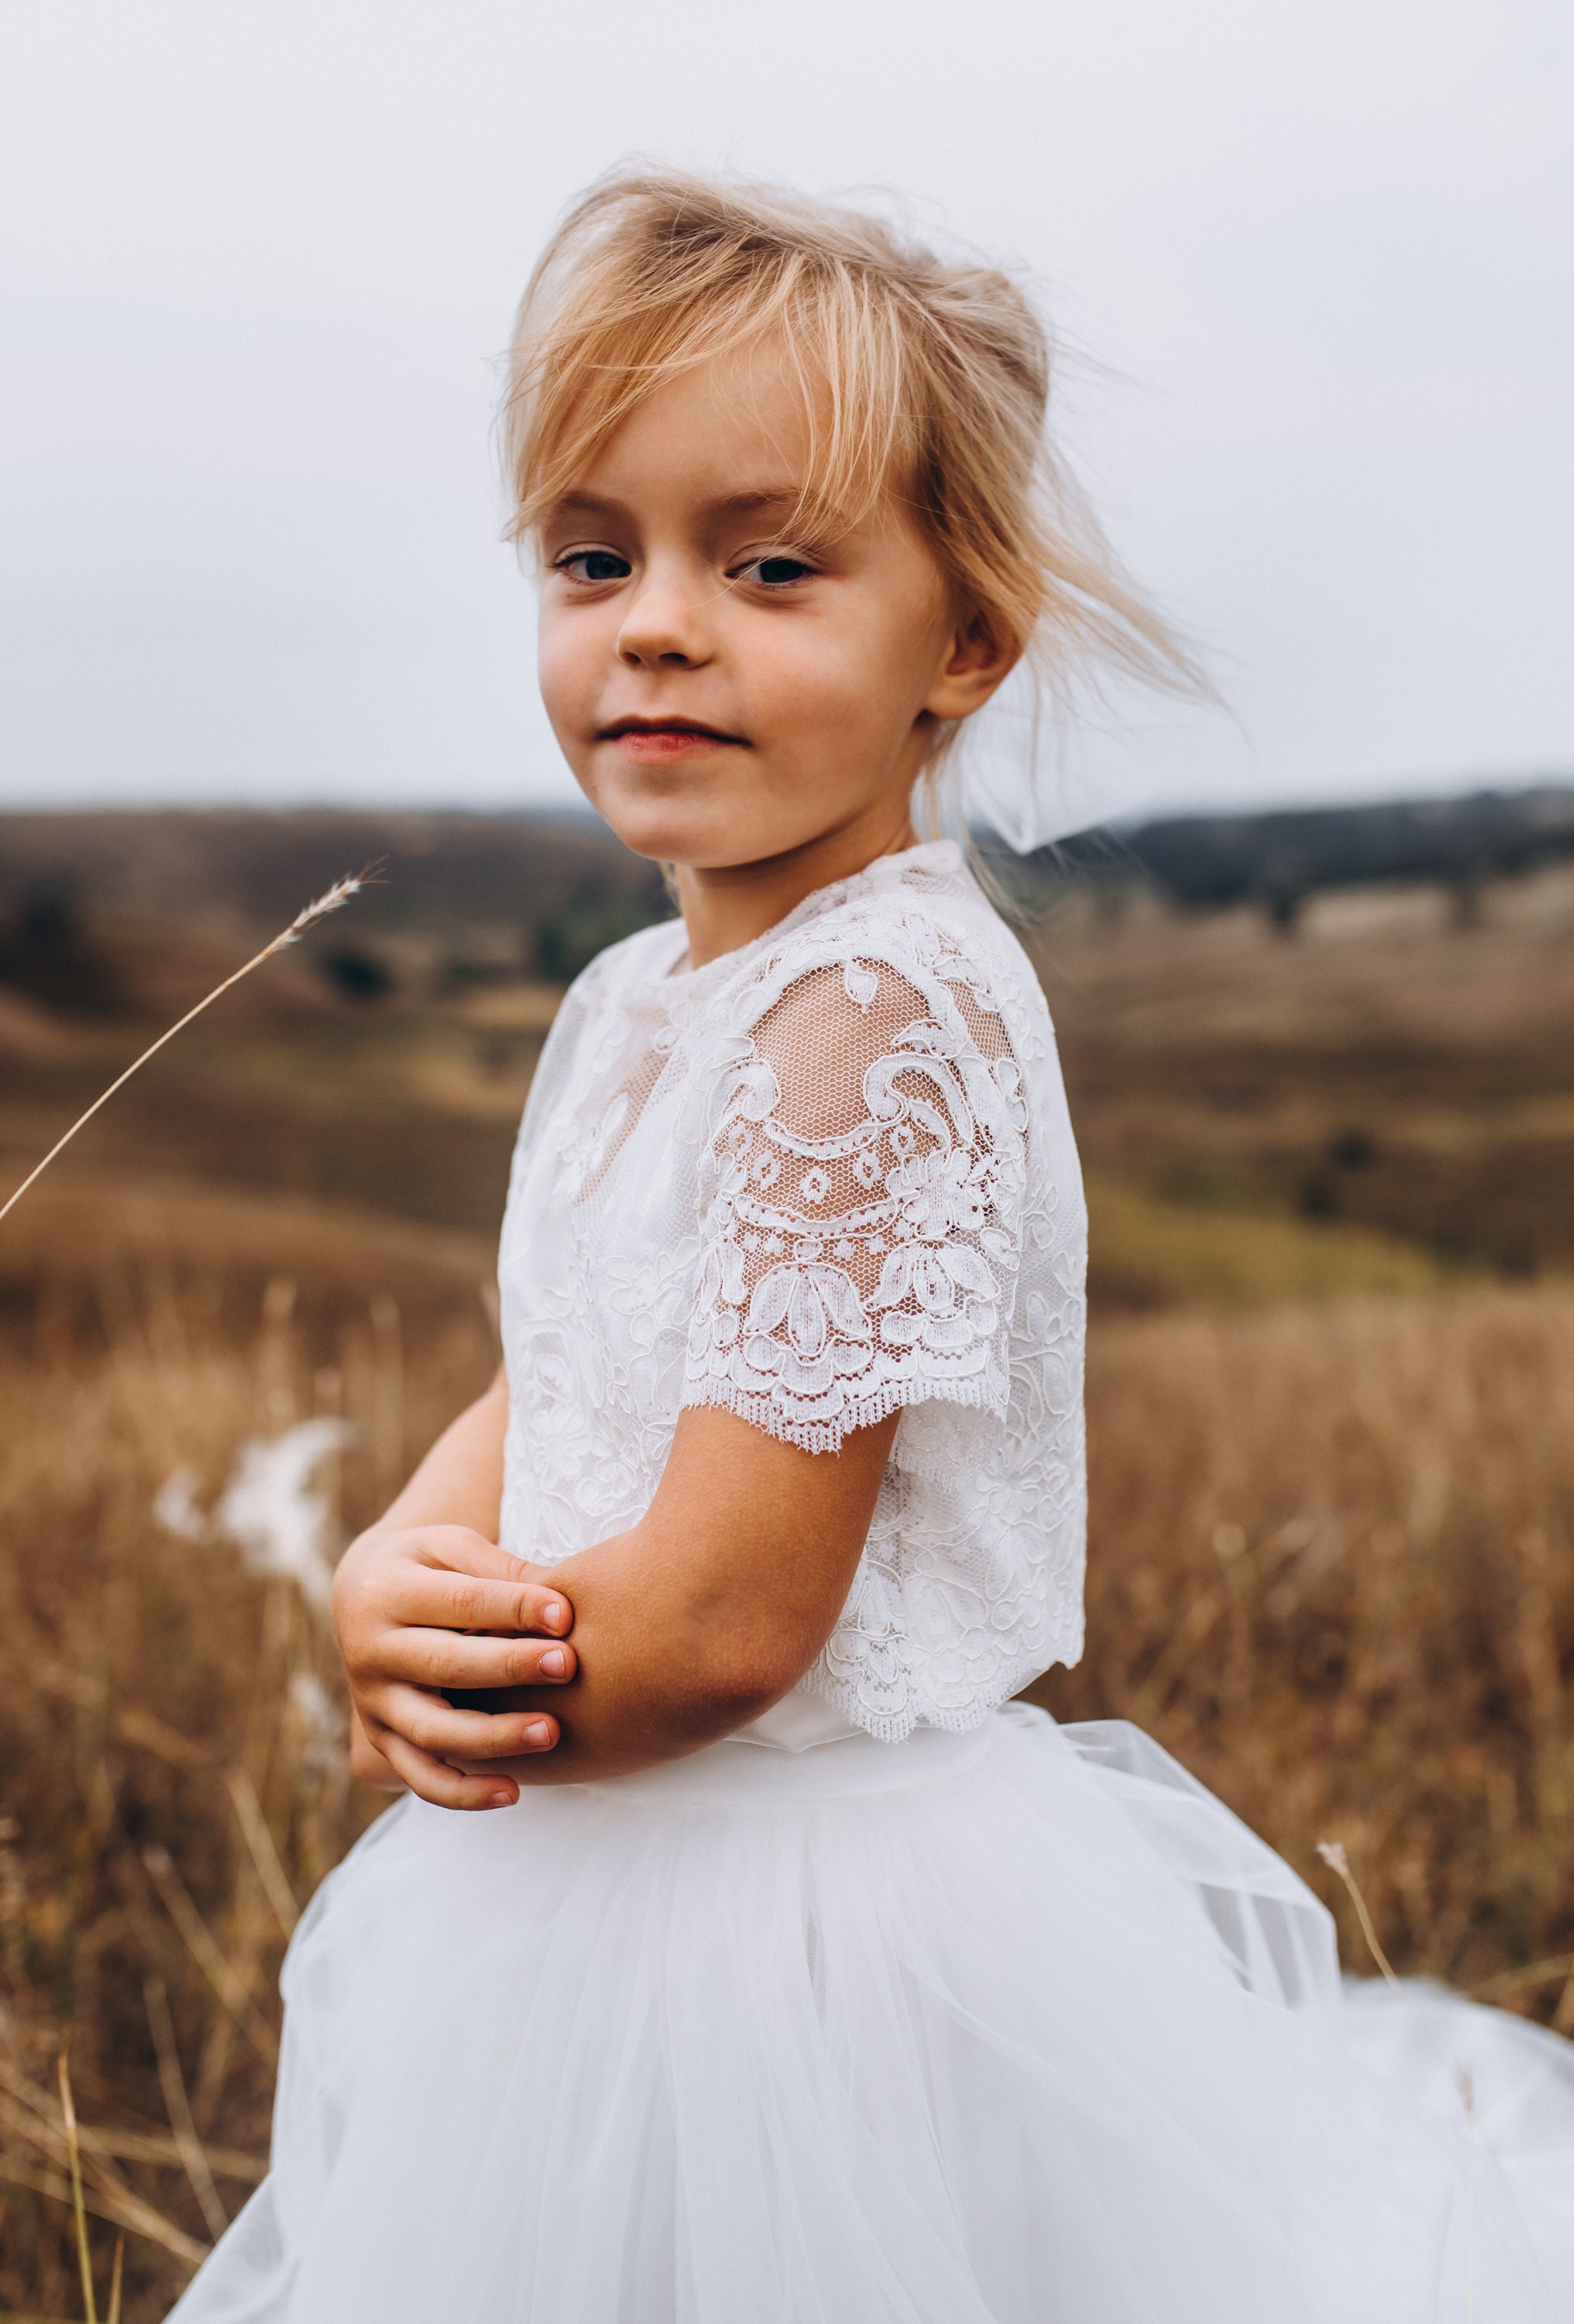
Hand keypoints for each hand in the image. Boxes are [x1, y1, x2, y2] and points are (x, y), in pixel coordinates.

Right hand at [333, 1523, 576, 1810]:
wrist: (362, 1594)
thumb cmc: (428, 1565)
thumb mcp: (451, 1546)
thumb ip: (500, 1569)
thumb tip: (560, 1605)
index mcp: (385, 1591)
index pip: (458, 1602)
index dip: (514, 1607)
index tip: (566, 1614)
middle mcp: (370, 1650)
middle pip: (444, 1665)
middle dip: (509, 1667)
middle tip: (567, 1665)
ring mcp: (373, 1702)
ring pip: (432, 1731)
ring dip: (494, 1737)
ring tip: (551, 1732)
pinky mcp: (383, 1740)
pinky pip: (421, 1776)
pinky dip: (463, 1794)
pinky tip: (513, 1793)